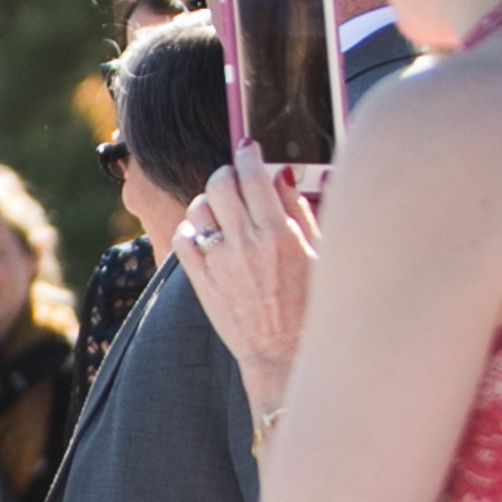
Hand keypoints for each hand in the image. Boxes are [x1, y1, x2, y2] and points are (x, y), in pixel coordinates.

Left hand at [174, 163, 321, 399]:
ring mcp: (220, 263)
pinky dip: (191, 228)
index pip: (255, 175)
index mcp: (279, 233)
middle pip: (221, 184)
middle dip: (227, 174)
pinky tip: (205, 234)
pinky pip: (183, 238)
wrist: (284, 352)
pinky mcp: (202, 281)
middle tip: (235, 179)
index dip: (249, 155)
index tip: (249, 149)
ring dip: (208, 201)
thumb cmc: (310, 304)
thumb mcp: (319, 253)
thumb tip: (284, 176)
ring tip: (221, 209)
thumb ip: (300, 210)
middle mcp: (246, 244)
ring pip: (199, 208)